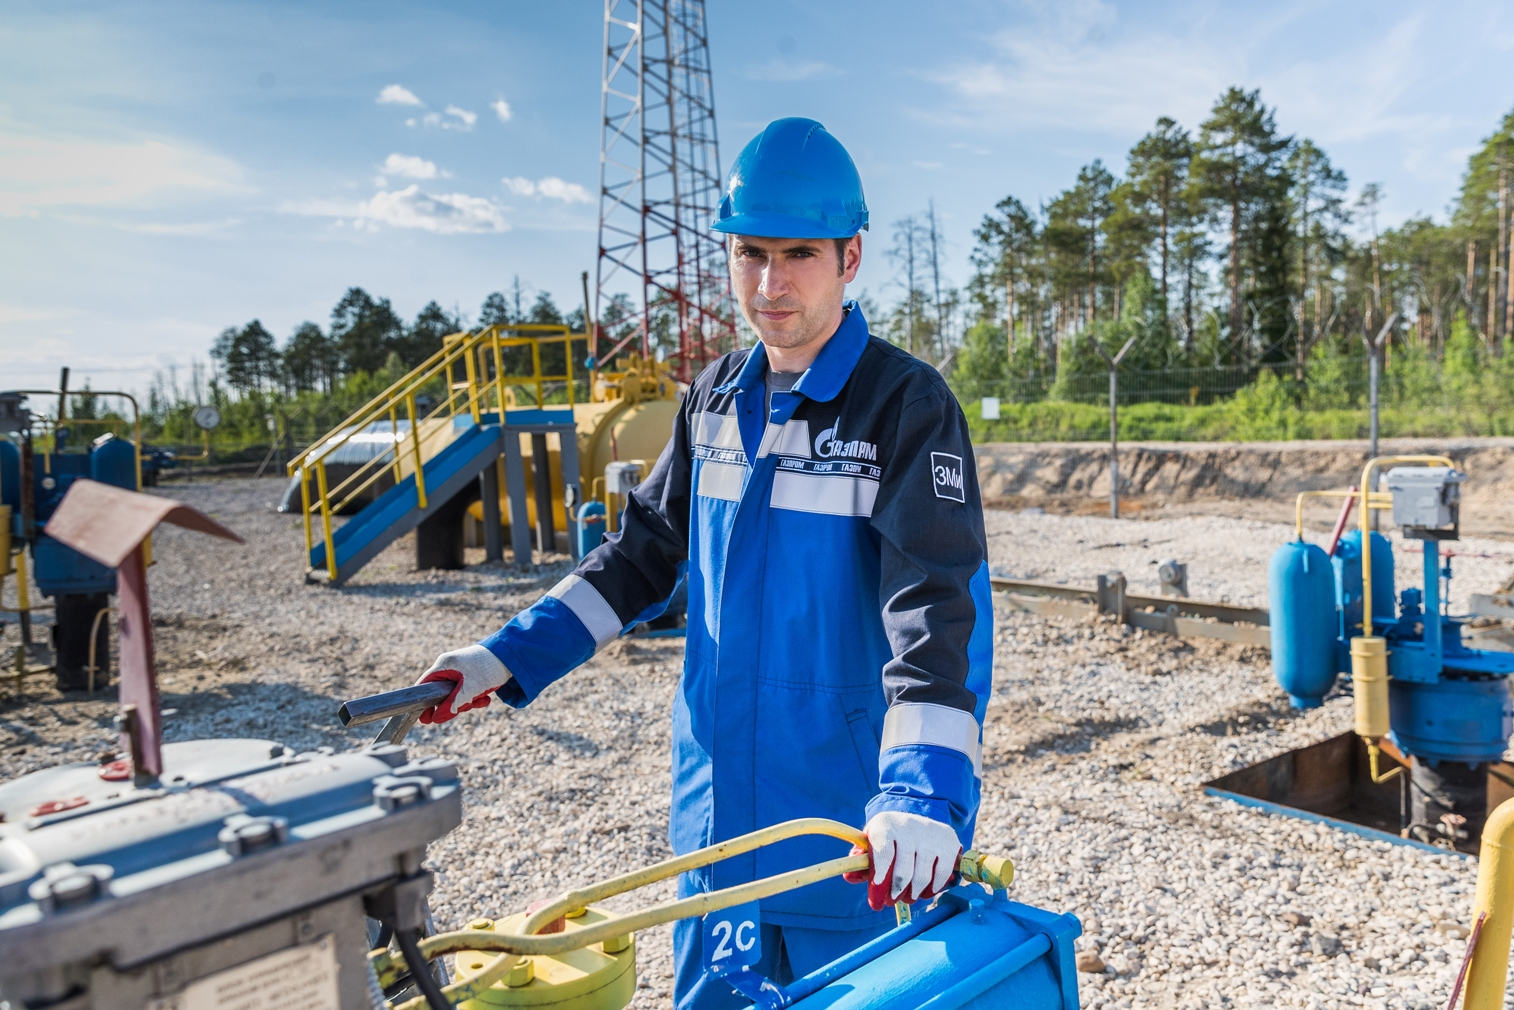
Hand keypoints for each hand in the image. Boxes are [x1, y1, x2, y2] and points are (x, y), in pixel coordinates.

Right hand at [416, 645, 509, 723]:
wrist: (513, 655)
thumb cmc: (489, 667)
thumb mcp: (470, 689)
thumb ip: (453, 704)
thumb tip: (436, 719)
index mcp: (444, 665)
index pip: (425, 686)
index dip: (424, 704)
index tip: (425, 719)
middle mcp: (449, 666)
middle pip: (441, 693)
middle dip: (454, 704)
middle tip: (466, 707)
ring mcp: (460, 670)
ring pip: (456, 694)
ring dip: (468, 701)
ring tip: (480, 699)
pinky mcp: (471, 674)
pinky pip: (467, 690)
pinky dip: (475, 696)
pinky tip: (486, 698)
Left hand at [843, 811, 961, 910]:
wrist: (918, 817)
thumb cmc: (889, 838)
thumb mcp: (872, 843)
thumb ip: (860, 862)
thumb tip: (850, 877)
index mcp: (884, 825)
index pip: (883, 851)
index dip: (880, 874)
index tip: (876, 894)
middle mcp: (908, 826)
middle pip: (903, 869)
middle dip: (895, 892)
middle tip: (890, 901)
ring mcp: (930, 833)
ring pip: (922, 876)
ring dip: (913, 894)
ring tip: (907, 898)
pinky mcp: (949, 842)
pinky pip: (941, 875)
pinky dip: (932, 889)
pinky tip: (924, 892)